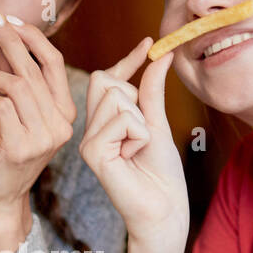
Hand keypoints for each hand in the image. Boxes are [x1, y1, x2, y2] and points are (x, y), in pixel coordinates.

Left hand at [0, 16, 75, 230]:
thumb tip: (4, 34)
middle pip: (33, 68)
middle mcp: (61, 125)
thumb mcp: (14, 109)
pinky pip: (0, 105)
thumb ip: (15, 77)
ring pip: (16, 84)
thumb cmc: (3, 151)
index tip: (9, 19)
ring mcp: (43, 138)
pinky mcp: (20, 148)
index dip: (32, 36)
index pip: (54, 62)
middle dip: (8, 38)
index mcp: (64, 113)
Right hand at [78, 38, 188, 249]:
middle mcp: (90, 128)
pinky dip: (139, 136)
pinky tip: (133, 157)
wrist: (164, 209)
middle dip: (134, 100)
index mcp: (103, 121)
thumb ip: (152, 90)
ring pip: (116, 99)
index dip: (128, 60)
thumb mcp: (158, 124)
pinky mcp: (91, 153)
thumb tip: (160, 54)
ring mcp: (87, 141)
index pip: (107, 78)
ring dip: (141, 123)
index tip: (150, 43)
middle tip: (141, 134)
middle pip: (106, 81)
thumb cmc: (161, 173)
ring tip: (138, 149)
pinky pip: (122, 121)